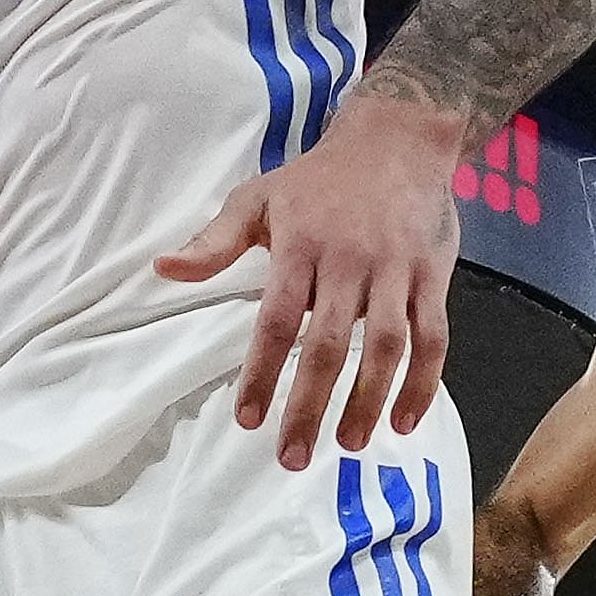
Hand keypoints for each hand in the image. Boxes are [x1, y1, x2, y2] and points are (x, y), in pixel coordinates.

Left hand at [157, 94, 469, 465]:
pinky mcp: (433, 274)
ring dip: (368, 402)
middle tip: (293, 457)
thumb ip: (213, 242)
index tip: (248, 419)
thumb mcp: (258, 198)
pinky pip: (432, 337)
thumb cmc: (319, 178)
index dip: (262, 372)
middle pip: (329, 344)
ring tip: (347, 445)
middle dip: (310, 406)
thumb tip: (162, 269)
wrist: (399, 137)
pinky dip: (422, 384)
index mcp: (300, 245)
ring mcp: (396, 269)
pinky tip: (403, 422)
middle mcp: (349, 260)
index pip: (277, 320)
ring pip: (387, 346)